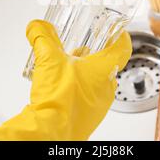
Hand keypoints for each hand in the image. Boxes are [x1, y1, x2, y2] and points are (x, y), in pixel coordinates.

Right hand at [0, 20, 131, 140]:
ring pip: (97, 81)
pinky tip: (61, 88)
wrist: (50, 132)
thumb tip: (37, 27)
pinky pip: (89, 97)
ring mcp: (100, 104)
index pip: (123, 48)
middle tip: (79, 50)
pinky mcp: (89, 116)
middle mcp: (106, 87)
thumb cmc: (59, 100)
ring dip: (84, 73)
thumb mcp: (48, 59)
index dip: (120, 37)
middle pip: (107, 65)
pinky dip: (78, 89)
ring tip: (65, 68)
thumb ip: (42, 37)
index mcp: (104, 70)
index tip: (117, 32)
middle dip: (92, 56)